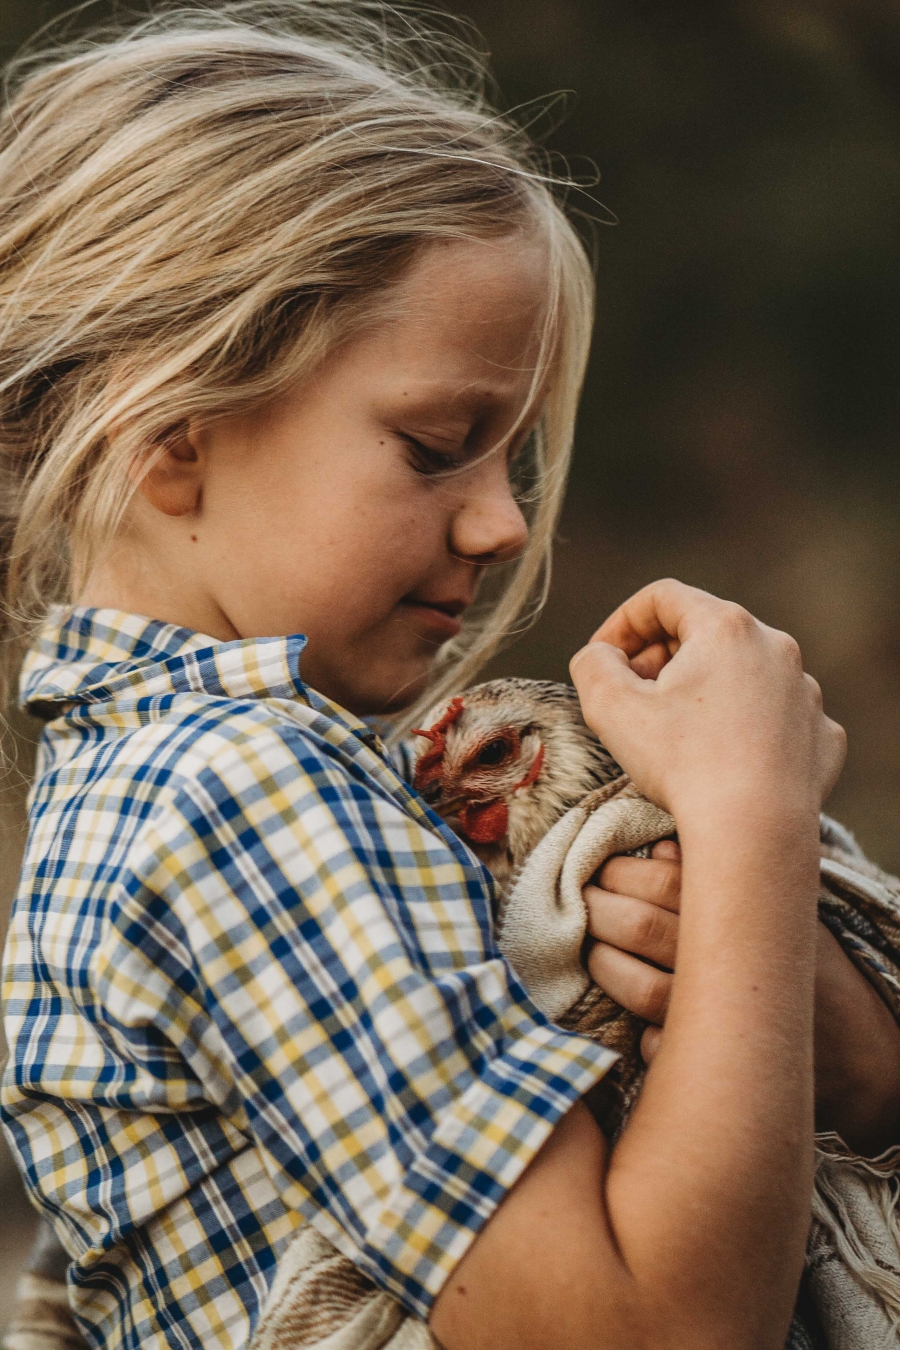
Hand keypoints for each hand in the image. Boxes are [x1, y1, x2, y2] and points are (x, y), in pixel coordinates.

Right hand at [570, 580, 845, 822]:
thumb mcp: (610, 706)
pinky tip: (722, 759)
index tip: (603, 660)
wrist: (754, 831)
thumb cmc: (682, 764)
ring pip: (742, 676)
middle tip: (633, 699)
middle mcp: (775, 647)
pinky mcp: (821, 735)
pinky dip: (745, 728)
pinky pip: (775, 717)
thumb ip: (592, 664)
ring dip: (705, 693)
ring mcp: (805, 692)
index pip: (662, 598)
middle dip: (661, 659)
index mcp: (725, 627)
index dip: (622, 623)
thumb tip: (601, 655)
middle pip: (705, 633)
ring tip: (677, 735)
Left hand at [588, 843, 899, 1145]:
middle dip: (598, 911)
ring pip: (639, 988)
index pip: (665, 881)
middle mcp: (730, 962)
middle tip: (583, 903)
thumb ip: (725, 875)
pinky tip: (633, 1018)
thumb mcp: (778, 907)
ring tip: (594, 953)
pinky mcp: (715, 1062)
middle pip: (640, 927)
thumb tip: (664, 847)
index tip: (602, 868)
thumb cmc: (807, 962)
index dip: (621, 872)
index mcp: (744, 913)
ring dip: (604, 967)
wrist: (856, 1043)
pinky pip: (656, 1046)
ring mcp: (721, 1014)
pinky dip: (639, 1033)